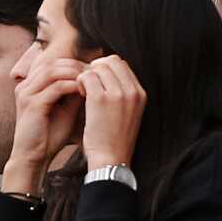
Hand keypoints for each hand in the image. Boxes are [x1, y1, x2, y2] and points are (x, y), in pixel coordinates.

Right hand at [4, 57, 85, 195]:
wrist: (34, 157)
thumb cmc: (50, 136)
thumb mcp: (65, 109)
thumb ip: (75, 92)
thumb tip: (93, 79)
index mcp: (31, 84)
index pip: (54, 63)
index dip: (75, 64)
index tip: (94, 70)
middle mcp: (26, 85)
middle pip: (54, 63)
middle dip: (77, 66)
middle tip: (96, 72)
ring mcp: (26, 93)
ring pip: (54, 71)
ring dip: (76, 73)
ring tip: (93, 79)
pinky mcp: (31, 104)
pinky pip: (55, 87)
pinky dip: (72, 86)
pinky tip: (86, 91)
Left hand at [78, 55, 149, 171]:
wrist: (111, 160)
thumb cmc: (115, 139)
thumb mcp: (129, 114)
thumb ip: (123, 93)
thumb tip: (106, 73)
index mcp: (141, 94)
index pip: (122, 64)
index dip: (106, 69)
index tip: (98, 82)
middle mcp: (132, 91)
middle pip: (111, 61)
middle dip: (97, 69)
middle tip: (89, 85)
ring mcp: (118, 94)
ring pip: (98, 67)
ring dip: (88, 76)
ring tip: (85, 93)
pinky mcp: (101, 99)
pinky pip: (87, 76)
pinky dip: (80, 82)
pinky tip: (81, 95)